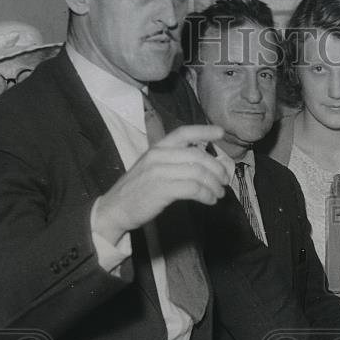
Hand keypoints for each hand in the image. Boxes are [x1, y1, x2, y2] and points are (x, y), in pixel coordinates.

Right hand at [93, 125, 229, 243]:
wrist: (115, 209)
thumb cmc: (137, 189)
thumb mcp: (152, 167)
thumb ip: (173, 161)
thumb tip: (203, 164)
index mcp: (157, 148)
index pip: (183, 133)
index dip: (204, 131)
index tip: (221, 132)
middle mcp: (158, 155)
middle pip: (198, 155)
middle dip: (217, 168)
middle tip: (224, 180)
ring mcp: (159, 172)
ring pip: (198, 172)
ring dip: (214, 184)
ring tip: (219, 194)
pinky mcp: (162, 189)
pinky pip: (193, 188)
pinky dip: (206, 195)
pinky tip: (210, 200)